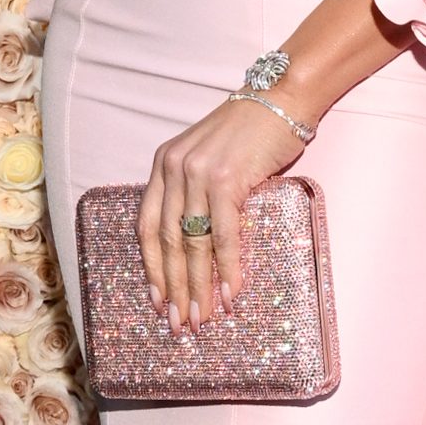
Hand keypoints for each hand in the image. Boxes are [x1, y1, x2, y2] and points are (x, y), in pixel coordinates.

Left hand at [138, 95, 305, 335]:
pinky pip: (223, 235)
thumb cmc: (248, 134)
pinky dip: (227, 270)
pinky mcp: (226, 179)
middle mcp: (173, 167)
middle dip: (174, 288)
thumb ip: (194, 195)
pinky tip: (231, 295)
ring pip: (193, 244)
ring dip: (199, 288)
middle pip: (167, 241)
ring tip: (204, 319)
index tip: (158, 301)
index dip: (152, 268)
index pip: (147, 226)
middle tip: (181, 324)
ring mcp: (198, 173)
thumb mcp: (207, 160)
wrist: (279, 99)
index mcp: (163, 164)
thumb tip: (196, 253)